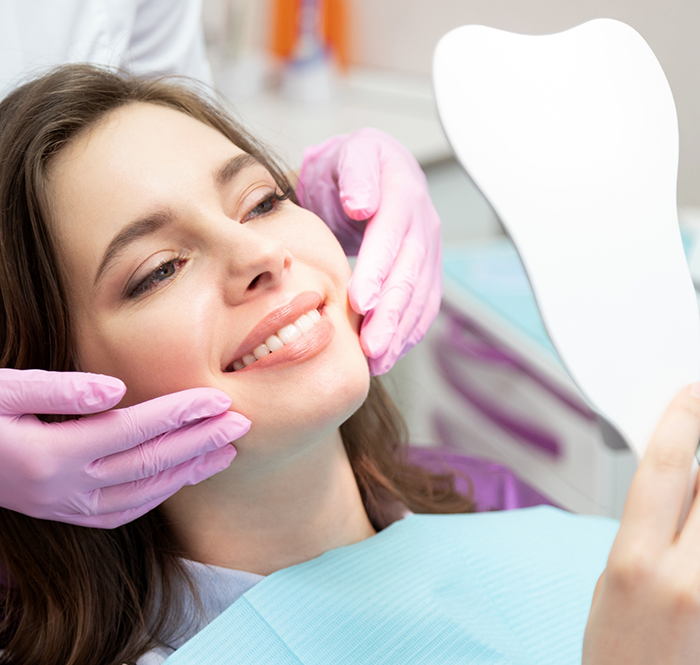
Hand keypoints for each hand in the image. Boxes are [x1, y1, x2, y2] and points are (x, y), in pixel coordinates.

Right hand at [0, 369, 249, 527]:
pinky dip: (161, 494)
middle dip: (201, 442)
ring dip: (190, 471)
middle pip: (150, 463)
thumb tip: (116, 390)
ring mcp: (66, 507)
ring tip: (228, 450)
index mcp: (49, 453)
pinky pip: (125, 511)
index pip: (134, 430)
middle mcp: (63, 488)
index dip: (181, 414)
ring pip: (144, 493)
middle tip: (242, 424)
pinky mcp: (68, 514)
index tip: (219, 400)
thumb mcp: (1, 390)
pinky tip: (184, 477)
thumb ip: (58, 389)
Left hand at [297, 128, 441, 375]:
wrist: (370, 172)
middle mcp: (423, 224)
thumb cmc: (351, 167)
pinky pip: (423, 306)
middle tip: (371, 346)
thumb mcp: (349, 155)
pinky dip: (408, 333)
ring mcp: (428, 250)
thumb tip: (362, 205)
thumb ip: (356, 176)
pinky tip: (389, 355)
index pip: (392, 236)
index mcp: (403, 193)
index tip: (361, 302)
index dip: (378, 270)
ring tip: (378, 360)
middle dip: (392, 313)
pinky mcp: (425, 272)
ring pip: (420, 296)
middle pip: (410, 274)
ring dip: (400, 332)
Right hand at [583, 384, 699, 663]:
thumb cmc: (619, 654)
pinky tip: (698, 525)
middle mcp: (686, 578)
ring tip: (697, 498)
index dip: (679, 422)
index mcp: (636, 563)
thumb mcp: (609, 581)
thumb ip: (644, 529)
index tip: (690, 394)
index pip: (663, 470)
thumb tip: (679, 482)